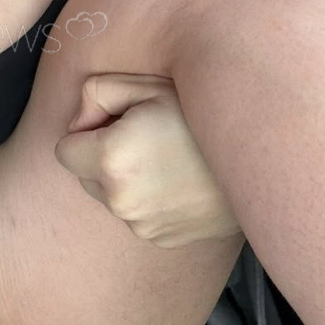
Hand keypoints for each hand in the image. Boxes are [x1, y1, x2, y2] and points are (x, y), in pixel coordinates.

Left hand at [54, 73, 241, 248]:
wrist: (261, 155)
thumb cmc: (201, 111)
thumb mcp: (145, 84)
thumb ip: (95, 93)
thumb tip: (81, 121)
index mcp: (109, 160)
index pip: (64, 151)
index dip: (86, 132)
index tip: (114, 123)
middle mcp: (121, 201)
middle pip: (85, 177)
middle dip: (101, 158)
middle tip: (144, 138)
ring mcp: (143, 226)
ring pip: (113, 198)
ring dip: (126, 180)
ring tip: (169, 159)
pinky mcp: (163, 239)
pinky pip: (140, 216)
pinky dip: (150, 201)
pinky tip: (180, 181)